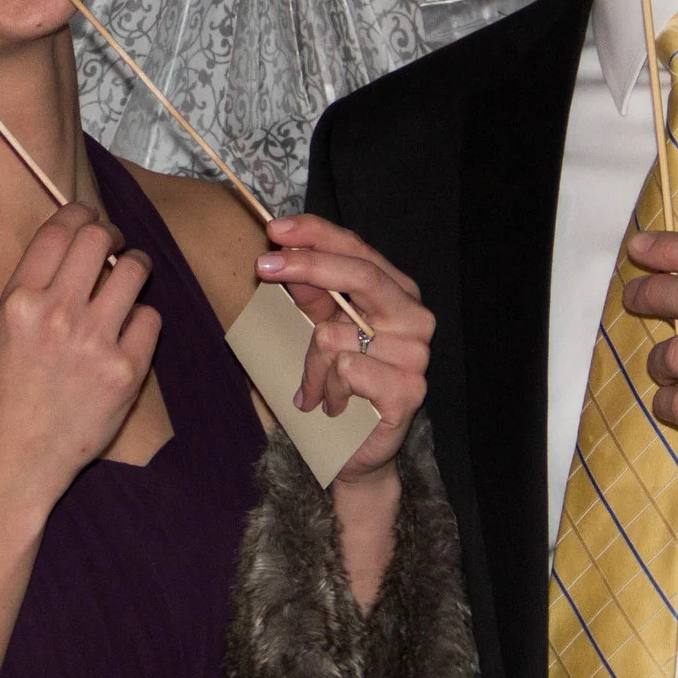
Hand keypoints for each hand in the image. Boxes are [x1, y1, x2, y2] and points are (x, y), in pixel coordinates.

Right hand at [0, 204, 161, 508]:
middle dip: (112, 234)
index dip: (78, 213)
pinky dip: (142, 319)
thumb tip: (72, 246)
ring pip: (135, 271)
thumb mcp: (2, 331)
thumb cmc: (4, 397)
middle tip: (115, 245)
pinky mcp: (125, 372)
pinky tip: (128, 332)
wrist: (17, 460)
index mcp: (20, 301)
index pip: (58, 231)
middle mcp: (56, 315)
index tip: (88, 217)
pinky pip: (150, 318)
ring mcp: (94, 343)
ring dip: (135, 268)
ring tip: (130, 280)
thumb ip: (34, 288)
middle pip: (99, 237)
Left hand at [255, 215, 433, 482]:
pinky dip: (325, 389)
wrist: (353, 450)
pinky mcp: (409, 391)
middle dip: (306, 266)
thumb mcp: (315, 328)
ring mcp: (417, 355)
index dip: (317, 234)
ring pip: (336, 335)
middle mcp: (415, 318)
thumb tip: (285, 250)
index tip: (274, 228)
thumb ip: (308, 291)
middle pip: (361, 275)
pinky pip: (346, 370)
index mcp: (396, 293)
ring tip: (313, 390)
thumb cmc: (335, 383)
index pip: (359, 249)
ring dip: (310, 366)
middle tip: (261, 267)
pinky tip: (333, 407)